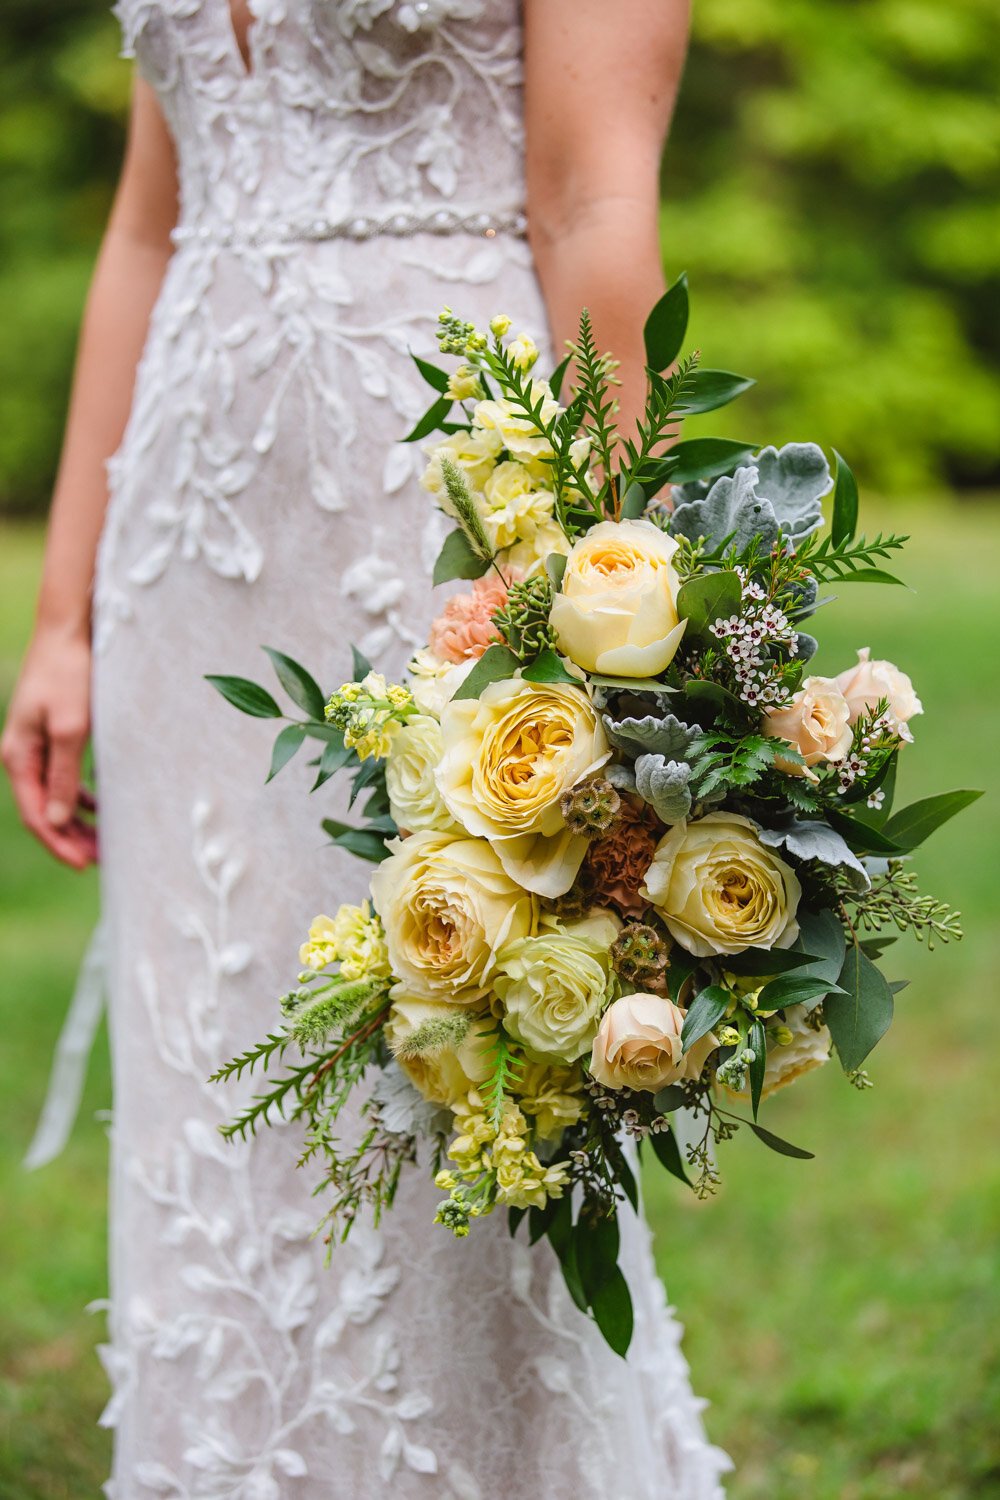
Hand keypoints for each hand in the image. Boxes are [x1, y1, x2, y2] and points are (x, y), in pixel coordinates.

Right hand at [1, 628, 97, 868]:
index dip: (59, 843)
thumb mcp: (71, 728)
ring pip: (55, 795)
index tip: (85, 865)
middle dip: (70, 837)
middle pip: (44, 809)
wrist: (69, 630)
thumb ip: (63, 774)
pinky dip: (82, 795)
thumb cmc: (70, 674)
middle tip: (101, 860)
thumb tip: (55, 819)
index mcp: (19, 755)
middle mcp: (23, 753)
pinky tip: (102, 807)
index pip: (35, 814)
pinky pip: (65, 776)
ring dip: (77, 820)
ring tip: (104, 841)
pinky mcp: (56, 733)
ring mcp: (38, 743)